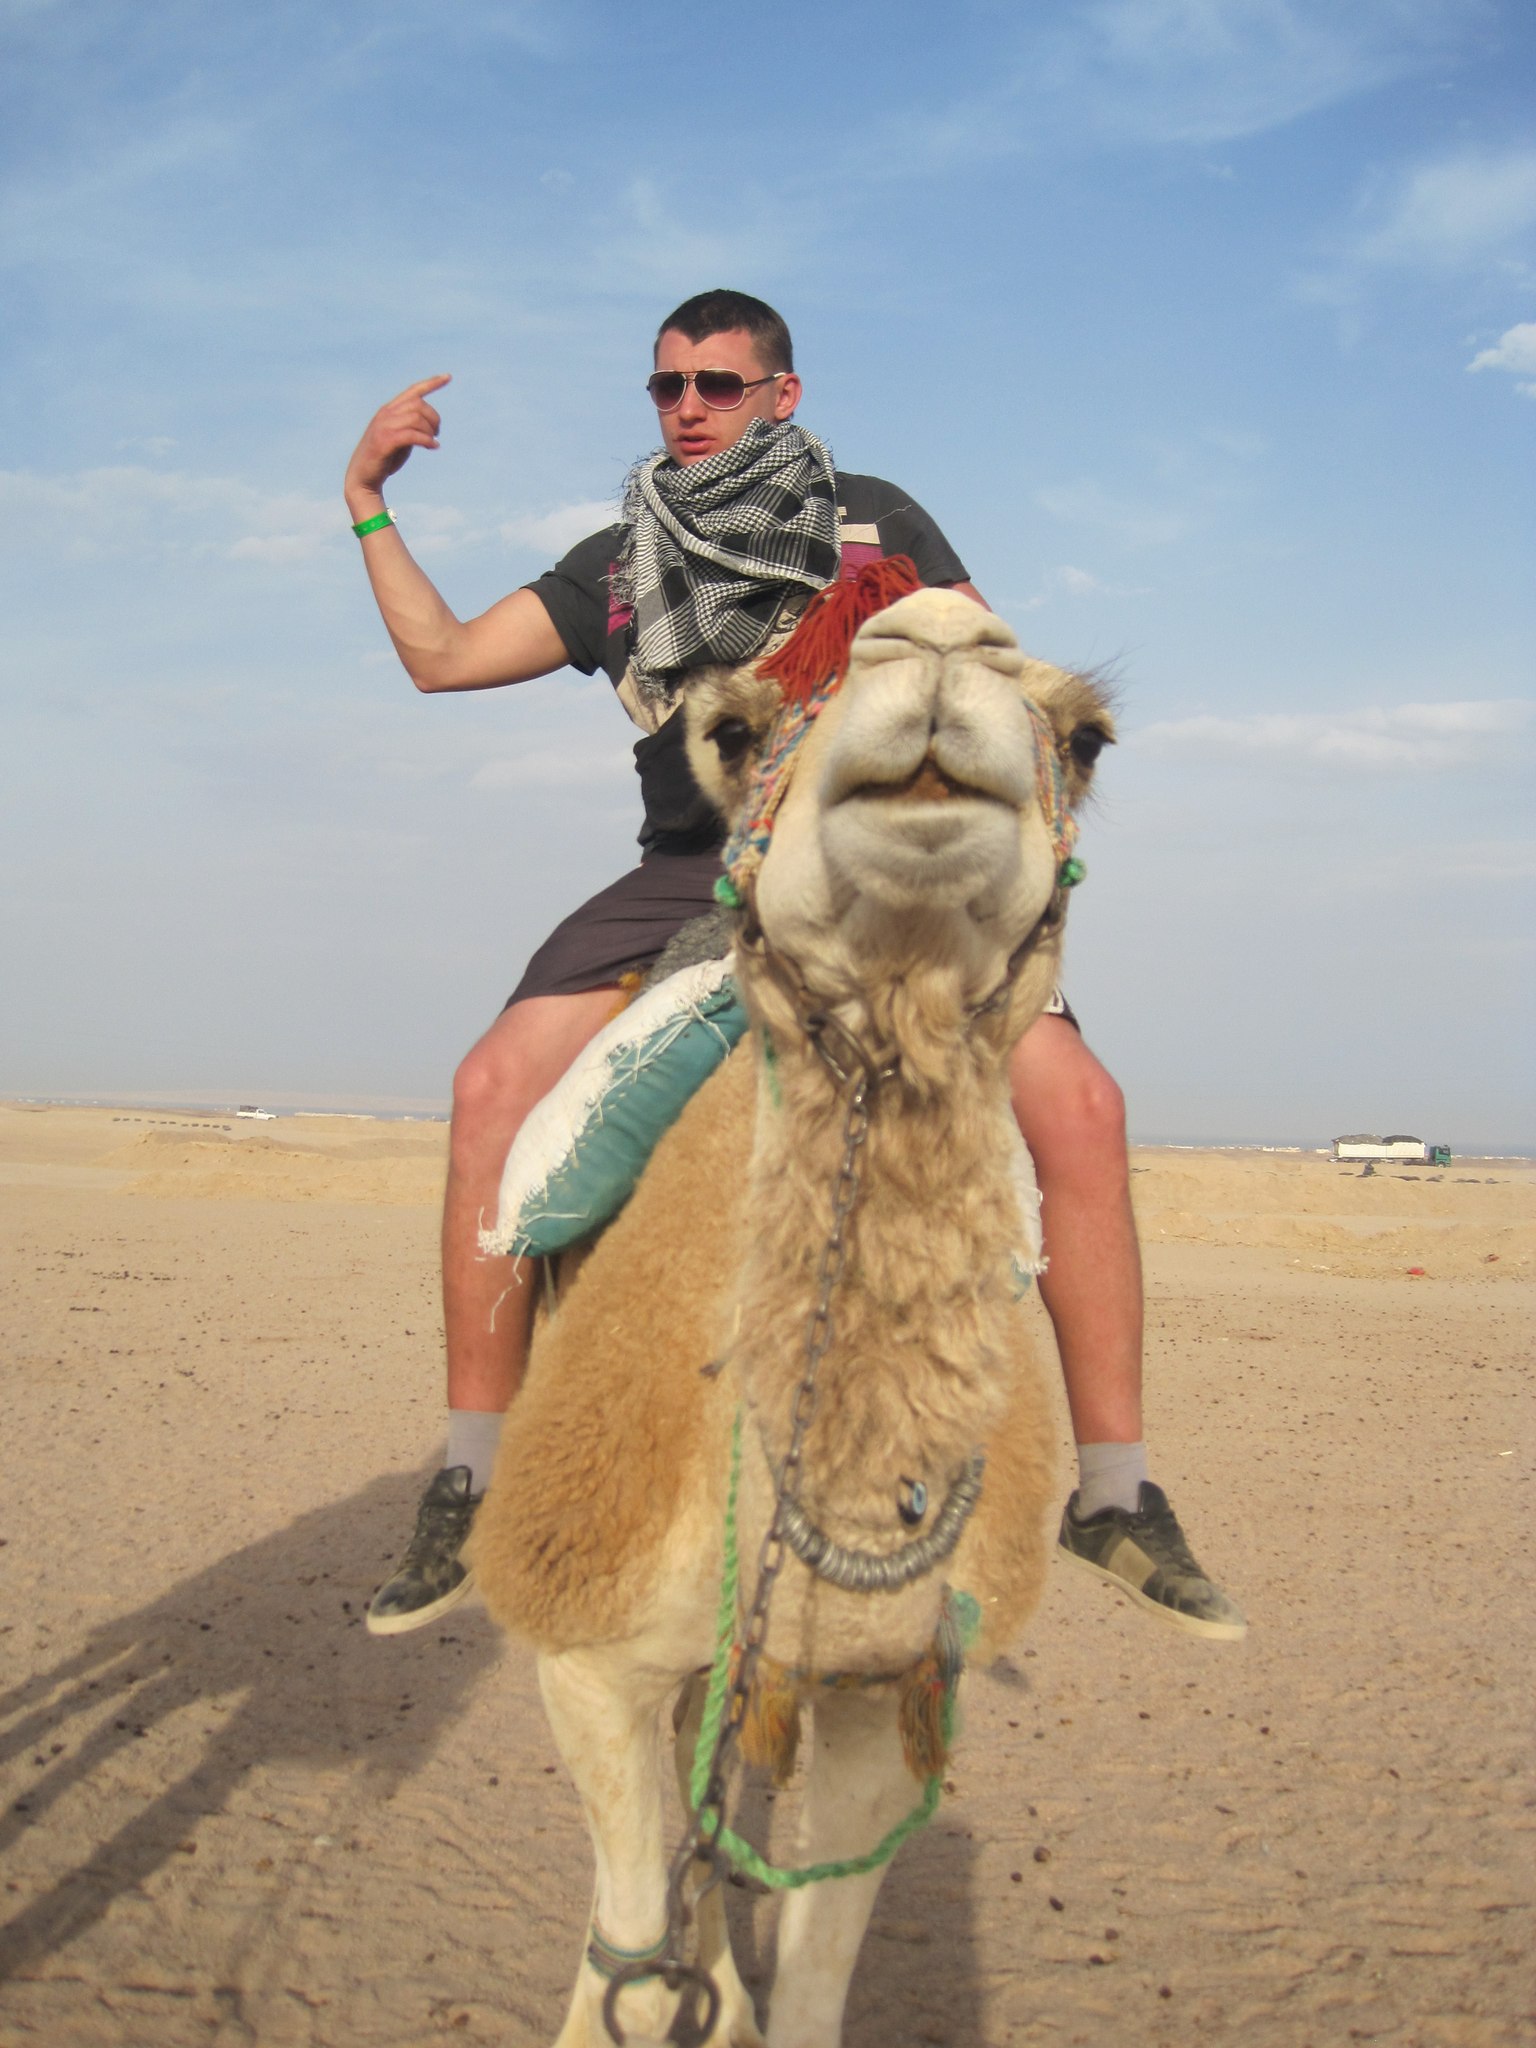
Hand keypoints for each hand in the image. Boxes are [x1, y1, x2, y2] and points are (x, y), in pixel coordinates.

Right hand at [344, 374, 451, 508]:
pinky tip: (433, 447)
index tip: (449, 377)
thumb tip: (429, 425)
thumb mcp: (399, 439)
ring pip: (416, 418)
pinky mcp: (384, 441)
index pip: (413, 391)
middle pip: (419, 404)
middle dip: (434, 418)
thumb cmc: (383, 459)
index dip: (432, 383)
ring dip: (430, 430)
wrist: (362, 478)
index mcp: (389, 410)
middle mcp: (385, 414)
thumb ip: (410, 428)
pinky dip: (426, 440)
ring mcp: (383, 426)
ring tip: (433, 442)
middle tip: (437, 433)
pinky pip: (412, 435)